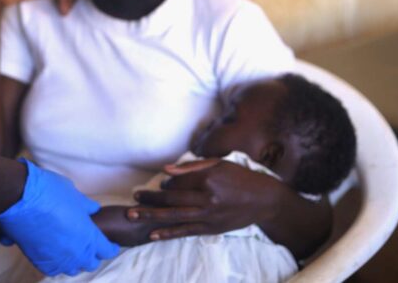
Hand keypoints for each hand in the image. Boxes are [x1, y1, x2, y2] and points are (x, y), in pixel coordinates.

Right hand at [0, 159, 118, 275]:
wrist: (19, 198)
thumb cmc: (50, 192)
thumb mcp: (75, 194)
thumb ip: (86, 207)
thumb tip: (93, 210)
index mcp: (89, 237)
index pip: (107, 250)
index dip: (110, 246)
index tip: (110, 243)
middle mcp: (76, 254)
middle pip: (91, 263)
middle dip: (93, 254)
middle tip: (90, 244)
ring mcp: (57, 260)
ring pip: (72, 268)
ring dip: (75, 261)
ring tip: (71, 249)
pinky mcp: (40, 262)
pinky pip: (54, 269)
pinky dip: (57, 263)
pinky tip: (55, 253)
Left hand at [128, 158, 282, 240]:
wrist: (264, 199)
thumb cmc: (240, 177)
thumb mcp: (218, 164)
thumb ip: (191, 168)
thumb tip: (166, 170)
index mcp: (208, 178)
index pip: (177, 181)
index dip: (164, 183)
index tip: (156, 184)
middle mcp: (207, 198)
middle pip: (172, 198)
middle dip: (150, 199)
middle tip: (133, 198)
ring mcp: (209, 215)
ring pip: (175, 216)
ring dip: (152, 216)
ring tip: (133, 214)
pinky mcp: (212, 229)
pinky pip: (186, 231)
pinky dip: (169, 233)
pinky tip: (153, 234)